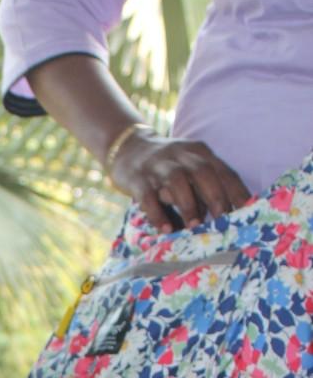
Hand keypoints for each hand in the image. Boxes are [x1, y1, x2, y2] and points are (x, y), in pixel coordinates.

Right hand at [111, 129, 250, 231]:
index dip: (237, 192)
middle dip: (216, 197)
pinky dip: (157, 214)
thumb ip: (205, 187)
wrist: (128, 149)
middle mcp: (181, 155)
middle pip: (203, 172)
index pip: (223, 172)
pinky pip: (148, 197)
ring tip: (194, 227)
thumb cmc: (167, 167)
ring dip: (188, 205)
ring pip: (177, 182)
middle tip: (223, 221)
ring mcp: (158, 165)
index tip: (249, 213)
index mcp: (199, 153)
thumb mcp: (190, 167)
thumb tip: (223, 216)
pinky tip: (165, 229)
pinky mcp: (138, 179)